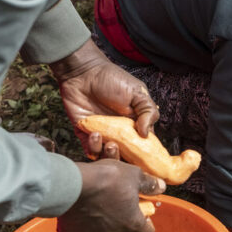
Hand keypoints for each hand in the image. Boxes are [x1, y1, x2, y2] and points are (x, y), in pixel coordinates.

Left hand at [49, 39, 158, 153]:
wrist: (83, 73)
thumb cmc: (112, 80)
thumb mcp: (138, 93)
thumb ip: (148, 113)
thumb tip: (147, 135)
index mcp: (135, 125)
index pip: (144, 145)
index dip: (146, 153)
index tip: (148, 158)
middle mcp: (120, 133)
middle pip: (127, 155)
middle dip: (127, 158)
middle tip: (125, 149)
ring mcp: (103, 135)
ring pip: (108, 156)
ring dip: (110, 155)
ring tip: (109, 143)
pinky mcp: (85, 135)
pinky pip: (90, 151)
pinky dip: (93, 149)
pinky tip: (94, 135)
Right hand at [57, 160, 165, 231]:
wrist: (75, 183)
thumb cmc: (108, 179)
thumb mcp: (134, 175)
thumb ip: (149, 184)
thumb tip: (161, 186)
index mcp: (131, 222)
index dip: (147, 230)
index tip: (144, 221)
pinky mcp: (72, 230)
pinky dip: (72, 231)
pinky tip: (73, 222)